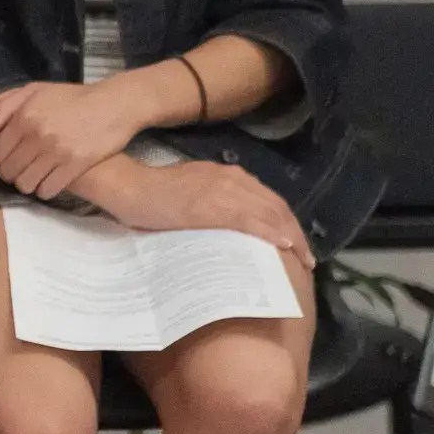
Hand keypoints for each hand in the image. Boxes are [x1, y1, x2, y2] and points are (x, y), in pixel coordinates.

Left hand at [0, 81, 147, 202]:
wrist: (113, 104)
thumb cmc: (71, 97)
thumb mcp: (34, 90)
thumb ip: (4, 108)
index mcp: (23, 117)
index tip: (6, 161)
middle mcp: (36, 135)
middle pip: (8, 171)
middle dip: (10, 175)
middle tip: (19, 172)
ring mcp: (56, 151)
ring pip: (26, 184)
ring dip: (27, 185)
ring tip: (33, 179)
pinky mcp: (75, 165)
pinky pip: (48, 189)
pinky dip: (45, 190)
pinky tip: (48, 184)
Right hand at [81, 158, 313, 265]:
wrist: (127, 185)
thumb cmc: (151, 193)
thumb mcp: (190, 192)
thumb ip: (212, 203)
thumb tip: (227, 227)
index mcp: (226, 175)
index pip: (267, 199)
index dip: (285, 220)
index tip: (295, 242)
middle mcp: (231, 178)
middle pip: (275, 206)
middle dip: (295, 231)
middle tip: (307, 257)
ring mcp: (223, 190)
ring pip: (269, 213)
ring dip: (290, 235)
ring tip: (302, 258)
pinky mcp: (213, 206)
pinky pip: (250, 220)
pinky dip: (270, 232)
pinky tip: (283, 245)